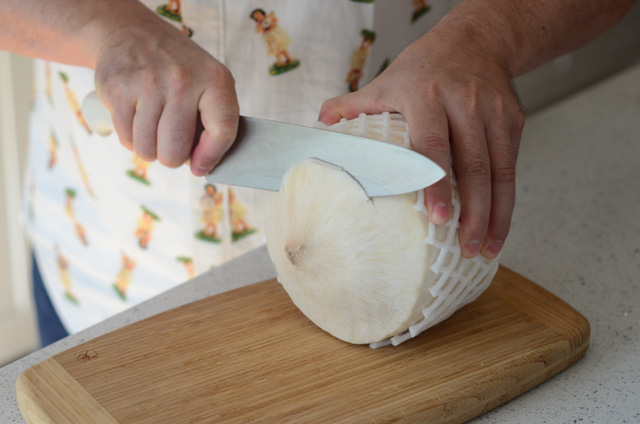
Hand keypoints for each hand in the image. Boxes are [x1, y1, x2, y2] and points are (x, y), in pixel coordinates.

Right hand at [92, 4, 237, 175]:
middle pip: (175, 151)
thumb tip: (202, 167)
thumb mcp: (207, 83)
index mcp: (215, 79)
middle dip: (171, 157)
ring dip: (148, 149)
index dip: (210, 156)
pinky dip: (130, 138)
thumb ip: (213, 122)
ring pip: (147, 150)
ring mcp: (149, 83)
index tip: (200, 167)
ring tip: (152, 128)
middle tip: (170, 144)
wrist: (131, 32)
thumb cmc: (178, 70)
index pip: (222, 129)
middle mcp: (183, 80)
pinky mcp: (118, 89)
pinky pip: (126, 138)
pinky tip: (135, 119)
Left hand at [319, 17, 523, 258]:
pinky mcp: (513, 121)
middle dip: (474, 211)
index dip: (437, 184)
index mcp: (426, 95)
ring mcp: (494, 112)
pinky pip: (511, 165)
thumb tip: (319, 126)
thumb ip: (352, 105)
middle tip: (467, 246)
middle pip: (474, 165)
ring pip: (500, 171)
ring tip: (485, 248)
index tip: (439, 217)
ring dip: (496, 214)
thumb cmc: (424, 67)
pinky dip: (507, 199)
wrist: (477, 39)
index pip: (433, 145)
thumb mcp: (386, 81)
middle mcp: (465, 102)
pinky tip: (498, 226)